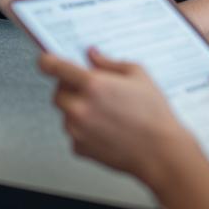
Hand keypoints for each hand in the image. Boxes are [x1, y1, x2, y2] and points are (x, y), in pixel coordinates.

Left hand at [38, 48, 198, 182]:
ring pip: (65, 113)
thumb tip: (93, 55)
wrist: (161, 153)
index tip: (47, 61)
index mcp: (93, 85)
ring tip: (106, 113)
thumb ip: (110, 62)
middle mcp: (80, 107)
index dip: (48, 61)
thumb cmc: (154, 116)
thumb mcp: (138, 75)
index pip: (54, 67)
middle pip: (57, 91)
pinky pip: (73, 134)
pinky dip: (84, 130)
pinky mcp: (79, 148)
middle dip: (70, 88)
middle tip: (91, 90)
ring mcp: (77, 130)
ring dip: (77, 110)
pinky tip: (105, 129)